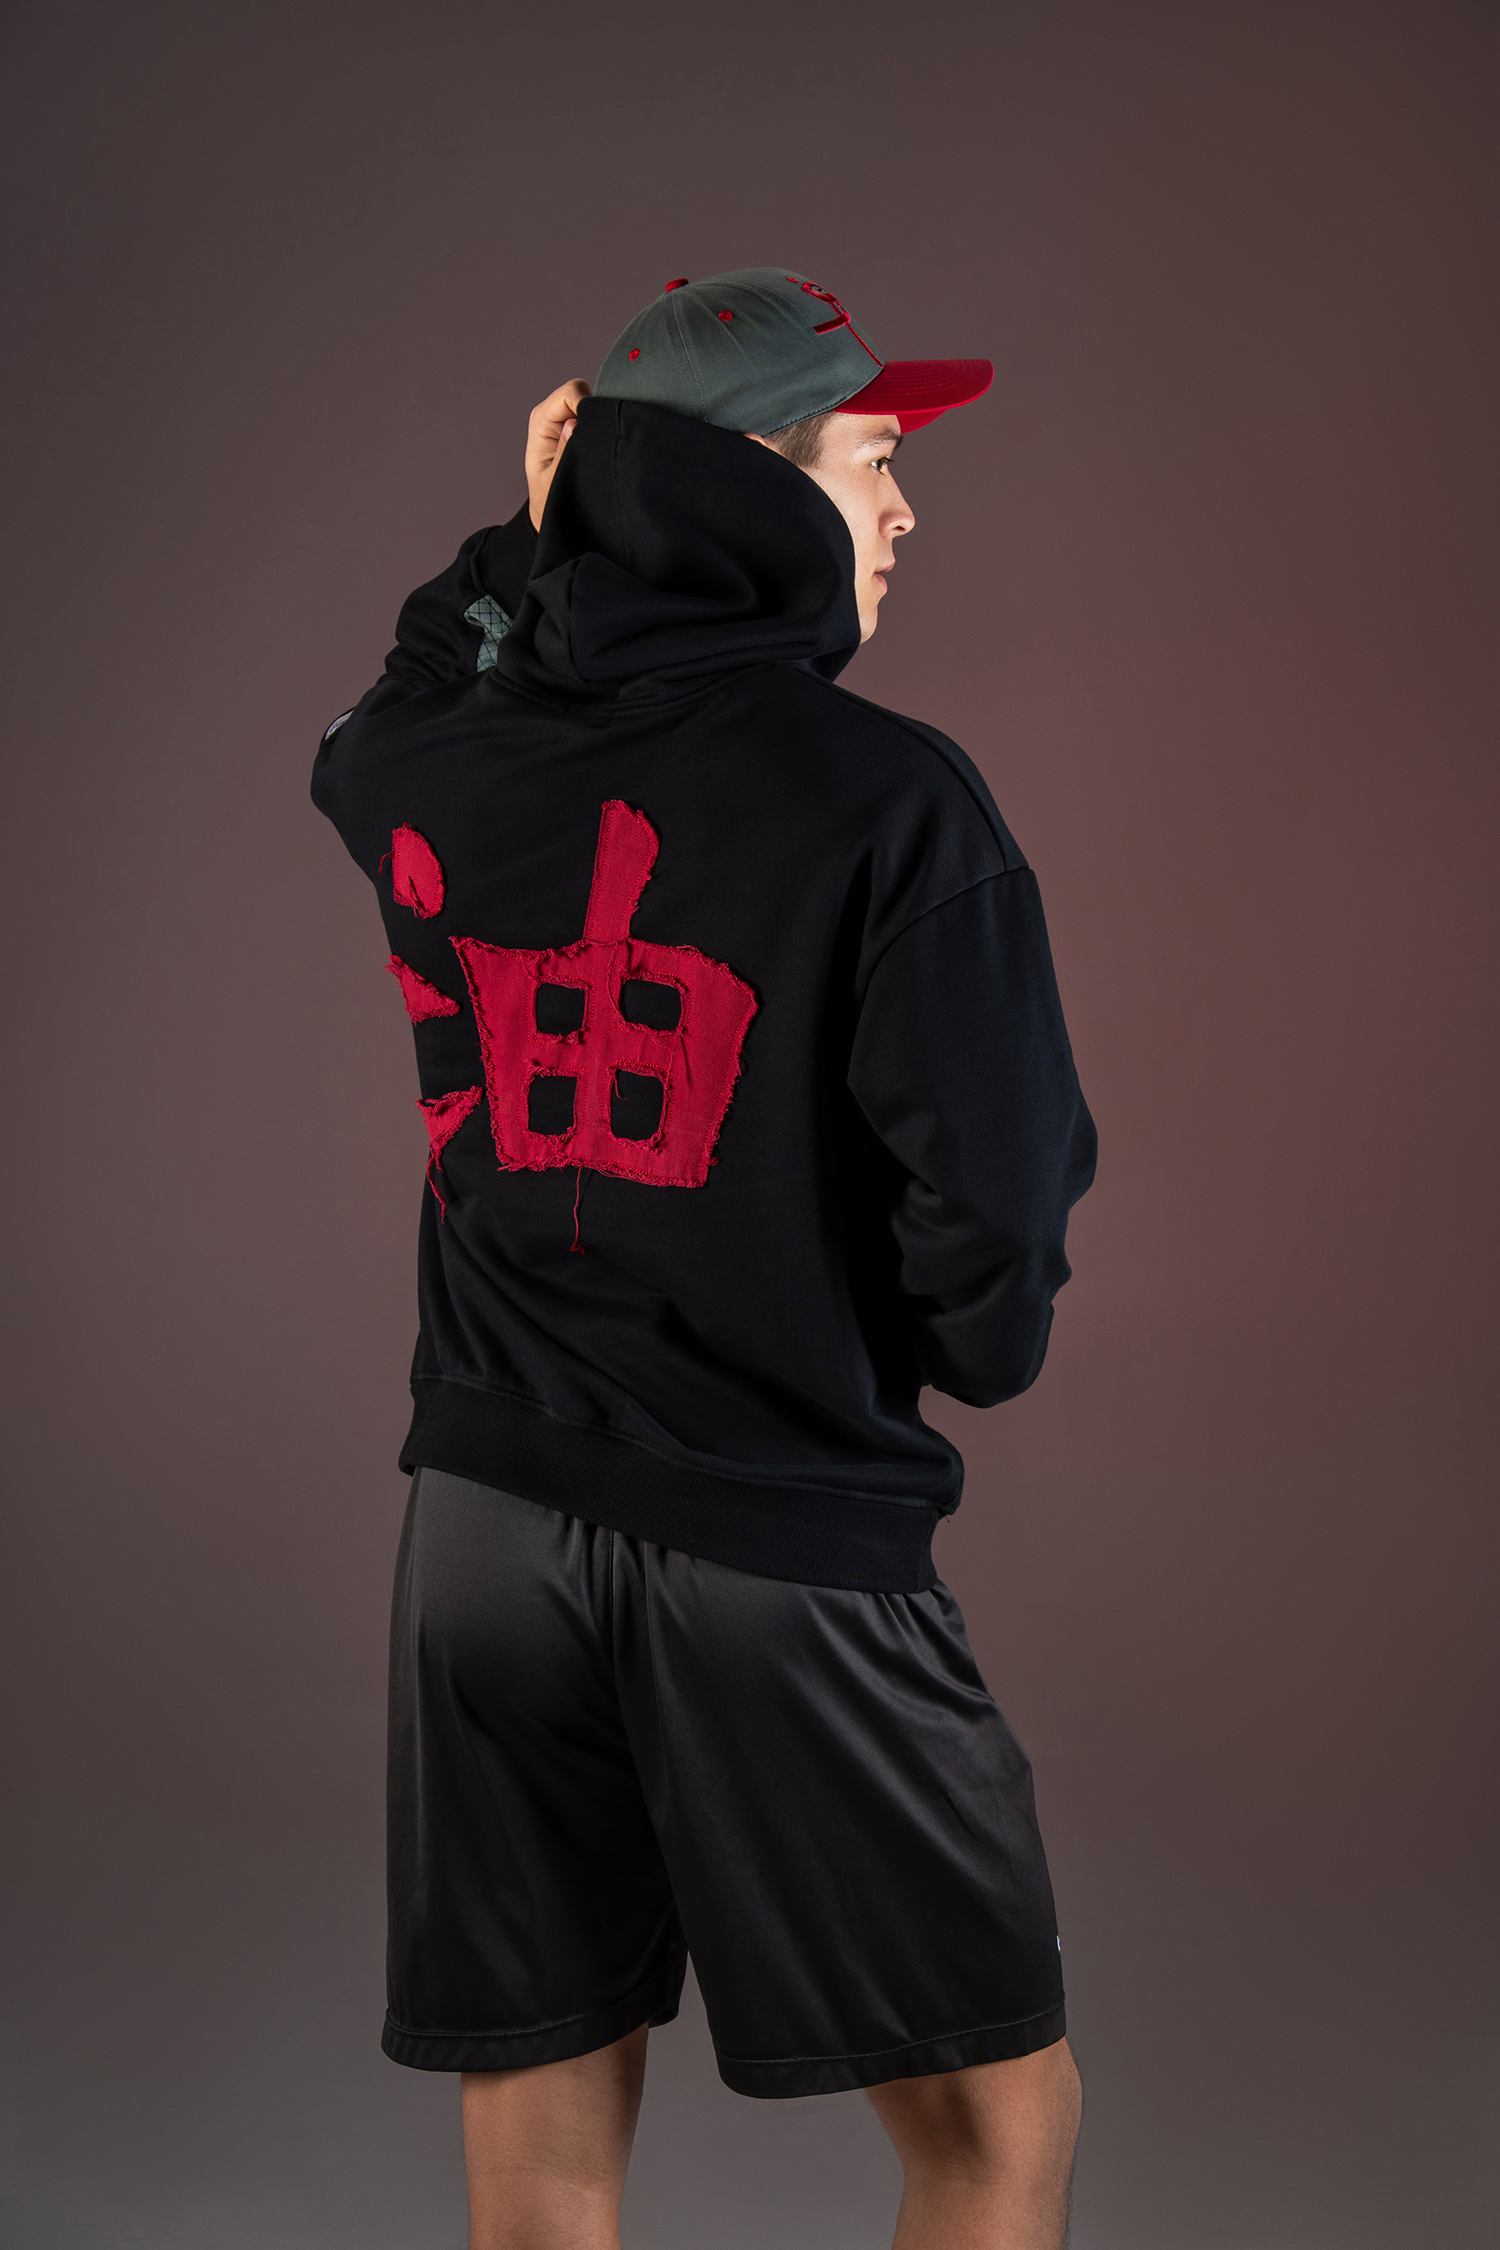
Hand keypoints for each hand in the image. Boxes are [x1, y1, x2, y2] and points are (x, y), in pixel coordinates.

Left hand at [526, 378, 592, 529]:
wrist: (555, 516)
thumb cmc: (550, 501)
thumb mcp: (554, 481)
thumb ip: (564, 452)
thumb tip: (575, 422)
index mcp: (541, 421)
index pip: (569, 392)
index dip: (587, 404)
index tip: (599, 429)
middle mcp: (555, 414)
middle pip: (583, 392)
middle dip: (596, 411)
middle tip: (603, 442)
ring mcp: (570, 419)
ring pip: (594, 403)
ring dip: (602, 422)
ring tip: (603, 449)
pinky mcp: (582, 428)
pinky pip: (599, 416)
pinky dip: (606, 428)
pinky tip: (607, 447)